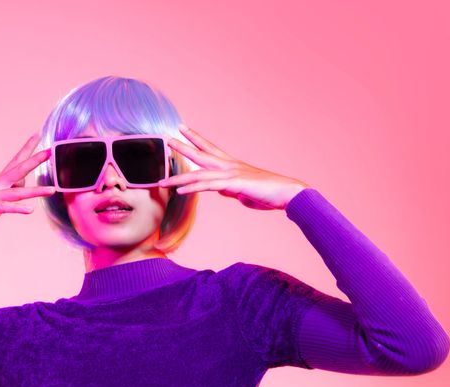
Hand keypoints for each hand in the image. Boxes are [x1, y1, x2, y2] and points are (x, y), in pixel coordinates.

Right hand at [0, 131, 55, 238]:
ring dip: (35, 191)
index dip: (28, 148)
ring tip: (52, 190)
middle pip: (18, 170)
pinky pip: (5, 208)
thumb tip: (23, 185)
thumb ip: (9, 192)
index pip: (16, 161)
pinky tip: (30, 209)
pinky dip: (18, 209)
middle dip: (34, 161)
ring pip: (17, 192)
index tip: (39, 134)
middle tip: (49, 151)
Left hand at [159, 124, 310, 209]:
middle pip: (201, 154)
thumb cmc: (268, 194)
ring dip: (179, 178)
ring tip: (162, 180)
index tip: (182, 129)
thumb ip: (230, 189)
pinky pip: (208, 186)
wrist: (288, 194)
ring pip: (200, 174)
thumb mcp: (243, 191)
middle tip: (168, 139)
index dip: (195, 139)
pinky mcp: (234, 184)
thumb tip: (221, 190)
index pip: (210, 149)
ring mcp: (231, 174)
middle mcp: (230, 166)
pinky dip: (192, 188)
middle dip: (183, 147)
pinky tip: (179, 191)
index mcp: (232, 165)